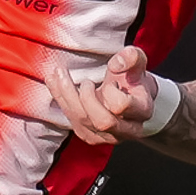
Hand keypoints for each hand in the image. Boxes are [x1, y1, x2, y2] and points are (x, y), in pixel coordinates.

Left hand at [45, 45, 171, 144]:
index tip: (111, 82)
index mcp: (141, 111)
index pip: (122, 106)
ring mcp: (107, 136)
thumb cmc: (132, 78)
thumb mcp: (137, 63)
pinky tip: (54, 80)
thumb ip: (132, 57)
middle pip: (102, 121)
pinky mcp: (89, 135)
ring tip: (59, 73)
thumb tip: (116, 64)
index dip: (111, 92)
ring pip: (81, 120)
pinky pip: (71, 120)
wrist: (129, 95)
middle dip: (86, 98)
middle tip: (85, 81)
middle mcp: (127, 129)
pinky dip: (60, 98)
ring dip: (66, 95)